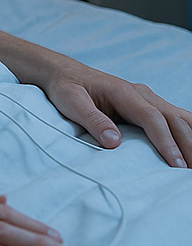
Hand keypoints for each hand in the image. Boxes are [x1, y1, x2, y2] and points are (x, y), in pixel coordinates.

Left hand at [41, 62, 191, 168]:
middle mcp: (142, 94)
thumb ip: (92, 120)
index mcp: (124, 93)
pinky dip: (188, 133)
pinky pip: (175, 118)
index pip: (152, 118)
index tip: (175, 165)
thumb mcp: (71, 102)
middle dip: (188, 145)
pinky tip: (191, 148)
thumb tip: (114, 142)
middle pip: (174, 119)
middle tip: (191, 172)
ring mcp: (148, 98)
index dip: (166, 142)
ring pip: (180, 117)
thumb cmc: (66, 88)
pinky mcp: (149, 105)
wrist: (65, 73)